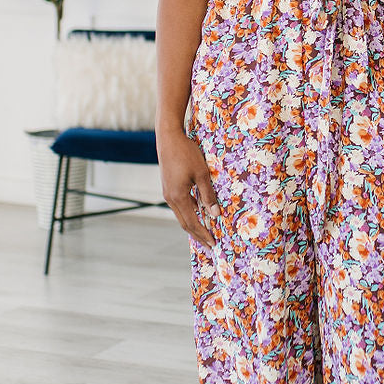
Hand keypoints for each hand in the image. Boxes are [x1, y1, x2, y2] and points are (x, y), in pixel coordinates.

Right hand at [157, 130, 220, 249]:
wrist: (168, 138)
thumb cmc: (187, 153)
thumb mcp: (202, 174)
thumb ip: (208, 194)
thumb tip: (215, 214)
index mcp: (178, 197)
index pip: (192, 223)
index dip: (203, 234)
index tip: (213, 244)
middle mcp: (170, 198)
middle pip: (184, 223)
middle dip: (198, 235)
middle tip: (209, 246)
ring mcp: (168, 193)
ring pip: (181, 214)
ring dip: (193, 225)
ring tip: (204, 233)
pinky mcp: (169, 187)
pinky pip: (180, 205)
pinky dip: (189, 213)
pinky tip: (198, 214)